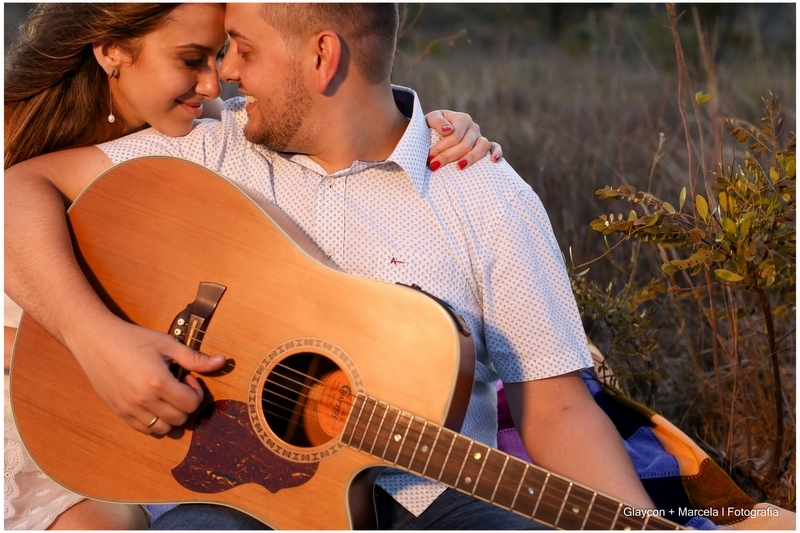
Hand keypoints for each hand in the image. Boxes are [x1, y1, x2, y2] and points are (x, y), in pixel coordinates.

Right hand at [73, 317, 226, 434]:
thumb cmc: (133, 338)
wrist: (95, 340)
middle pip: (179, 419)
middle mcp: (143, 400)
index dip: (196, 392)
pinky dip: (154, 421)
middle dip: (185, 404)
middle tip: (177, 386)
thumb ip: (194, 358)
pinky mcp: (119, 412)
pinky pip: (144, 430)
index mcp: (158, 382)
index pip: (191, 404)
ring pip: (163, 428)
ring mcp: (129, 409)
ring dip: (171, 415)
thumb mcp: (167, 343)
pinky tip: (152, 402)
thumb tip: (222, 362)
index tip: (188, 378)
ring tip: (165, 396)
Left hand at [424, 110, 502, 169]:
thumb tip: (448, 130)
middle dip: (448, 156)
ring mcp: (481, 137)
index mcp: (462, 119)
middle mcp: (474, 127)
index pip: (454, 136)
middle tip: (434, 166)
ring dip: (470, 158)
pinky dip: (497, 153)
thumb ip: (437, 122)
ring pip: (482, 147)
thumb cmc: (432, 127)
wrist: (435, 133)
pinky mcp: (486, 146)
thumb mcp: (430, 120)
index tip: (429, 159)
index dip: (441, 148)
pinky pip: (495, 148)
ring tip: (458, 167)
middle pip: (465, 144)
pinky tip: (493, 160)